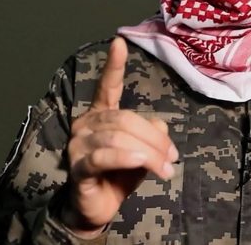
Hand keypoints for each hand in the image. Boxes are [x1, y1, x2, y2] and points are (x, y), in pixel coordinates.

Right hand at [61, 38, 178, 236]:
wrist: (98, 209)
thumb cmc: (119, 175)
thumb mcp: (143, 152)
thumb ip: (152, 135)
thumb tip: (162, 129)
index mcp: (101, 114)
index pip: (108, 86)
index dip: (114, 65)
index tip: (119, 42)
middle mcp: (86, 124)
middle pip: (126, 120)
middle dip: (154, 139)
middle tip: (172, 157)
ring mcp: (79, 145)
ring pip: (118, 139)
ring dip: (148, 154)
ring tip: (165, 169)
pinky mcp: (78, 167)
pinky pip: (103, 157)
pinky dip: (125, 158)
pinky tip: (141, 163)